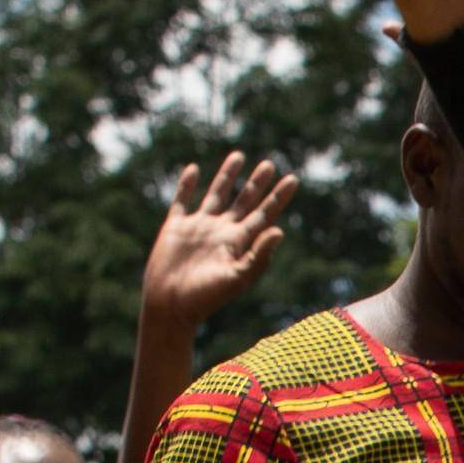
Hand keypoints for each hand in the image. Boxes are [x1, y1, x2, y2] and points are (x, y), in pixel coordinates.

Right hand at [143, 153, 300, 334]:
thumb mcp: (237, 277)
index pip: (264, 214)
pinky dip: (187, 185)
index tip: (293, 179)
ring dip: (227, 176)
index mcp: (239, 242)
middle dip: (257, 183)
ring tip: (238, 156)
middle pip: (244, 201)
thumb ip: (258, 255)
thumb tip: (279, 230)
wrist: (170, 306)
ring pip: (216, 194)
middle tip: (270, 164)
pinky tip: (194, 169)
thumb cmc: (205, 297)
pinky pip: (182, 200)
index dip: (278, 197)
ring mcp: (199, 228)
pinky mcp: (176, 227)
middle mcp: (221, 232)